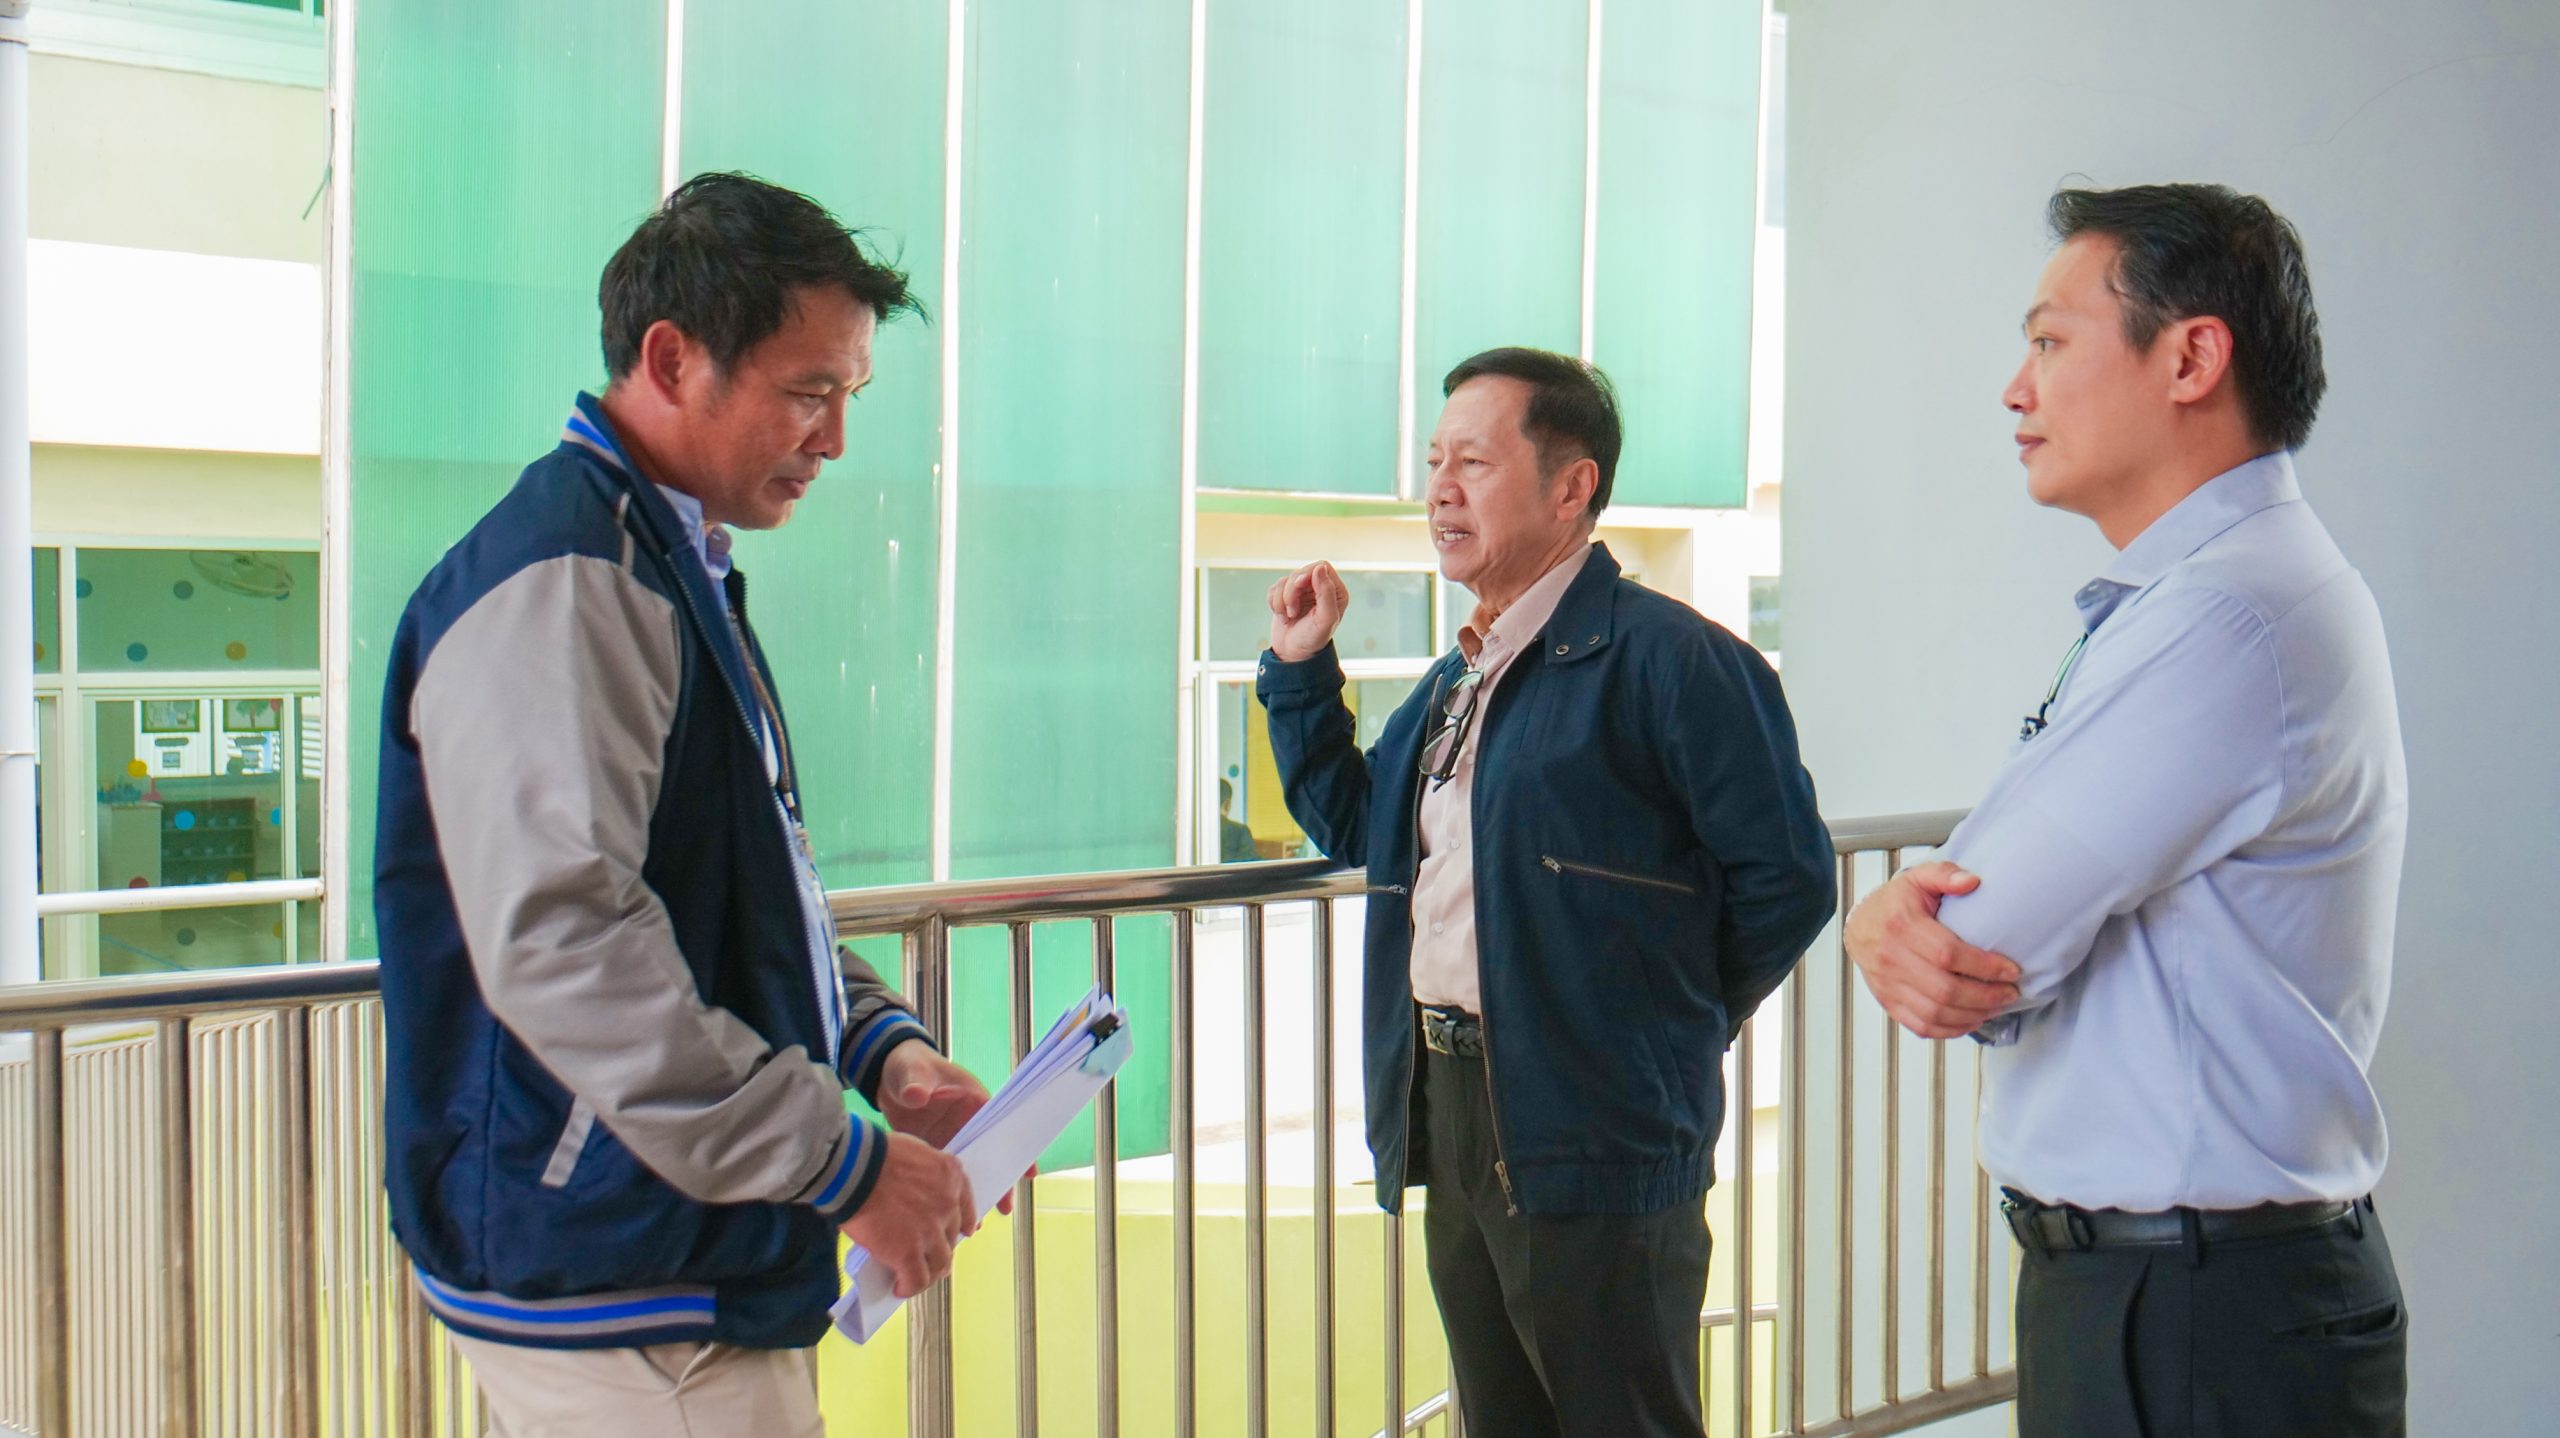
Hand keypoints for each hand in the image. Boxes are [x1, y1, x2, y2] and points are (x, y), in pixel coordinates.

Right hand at [839, 1131, 975, 1298]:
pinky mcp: (908, 1252)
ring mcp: (930, 1230)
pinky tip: (899, 1288)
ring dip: (929, 1271)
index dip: (963, 1224)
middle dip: (941, 1247)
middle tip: (927, 1255)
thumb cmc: (872, 1154)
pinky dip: (909, 1287)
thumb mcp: (913, 1153)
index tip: (962, 1232)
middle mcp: (948, 1204)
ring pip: (940, 1262)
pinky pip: (916, 1279)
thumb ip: (924, 1174)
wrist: (852, 1168)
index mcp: (951, 1175)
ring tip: (914, 1277)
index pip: (967, 1207)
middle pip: (951, 1236)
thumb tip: (917, 1192)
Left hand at [876, 1044, 1021, 1215]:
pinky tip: (950, 1216)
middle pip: (989, 1154)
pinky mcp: (934, 1150)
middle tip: (1005, 1208)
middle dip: (1000, 1181)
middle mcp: (968, 1123)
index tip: (1029, 1172)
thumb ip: (915, 1084)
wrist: (886, 1077)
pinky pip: (947, 1176)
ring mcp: (952, 1138)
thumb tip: (916, 1095)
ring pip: (970, 1169)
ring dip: (975, 1193)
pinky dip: (951, 1194)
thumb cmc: (908, 1066)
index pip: (1001, 1126)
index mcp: (973, 1100)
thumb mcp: (912, 1071)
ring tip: (976, 1224)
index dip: (1016, 1149)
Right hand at [1267, 561, 1349, 662]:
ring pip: (1284, 581)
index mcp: (1335, 591)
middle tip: (1292, 611)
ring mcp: (1301, 592)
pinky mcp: (1285, 596)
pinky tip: (1282, 615)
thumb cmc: (1313, 639)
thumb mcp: (1325, 619)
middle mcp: (1319, 588)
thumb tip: (1320, 568)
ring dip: (1281, 600)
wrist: (1293, 654)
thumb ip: (1326, 593)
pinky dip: (1274, 602)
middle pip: (1300, 572)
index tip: (1299, 586)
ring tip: (1289, 616)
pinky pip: (1274, 588)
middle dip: (1291, 591)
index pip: (1321, 566)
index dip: (1307, 573)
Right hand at [1842, 861, 2021, 1039]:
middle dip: (1986, 996)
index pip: (1948, 954)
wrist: (1860, 926)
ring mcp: (1888, 984)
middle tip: (2010, 993)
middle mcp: (1892, 958)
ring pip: (1935, 1013)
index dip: (1984, 966)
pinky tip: (1971, 1020)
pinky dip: (1950, 1030)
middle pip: (1945, 989)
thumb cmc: (1894, 903)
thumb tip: (1972, 881)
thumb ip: (1945, 874)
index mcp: (1902, 926)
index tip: (2011, 970)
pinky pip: (1921, 1025)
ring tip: (1996, 1007)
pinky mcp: (1889, 1002)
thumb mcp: (1918, 878)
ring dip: (1972, 1015)